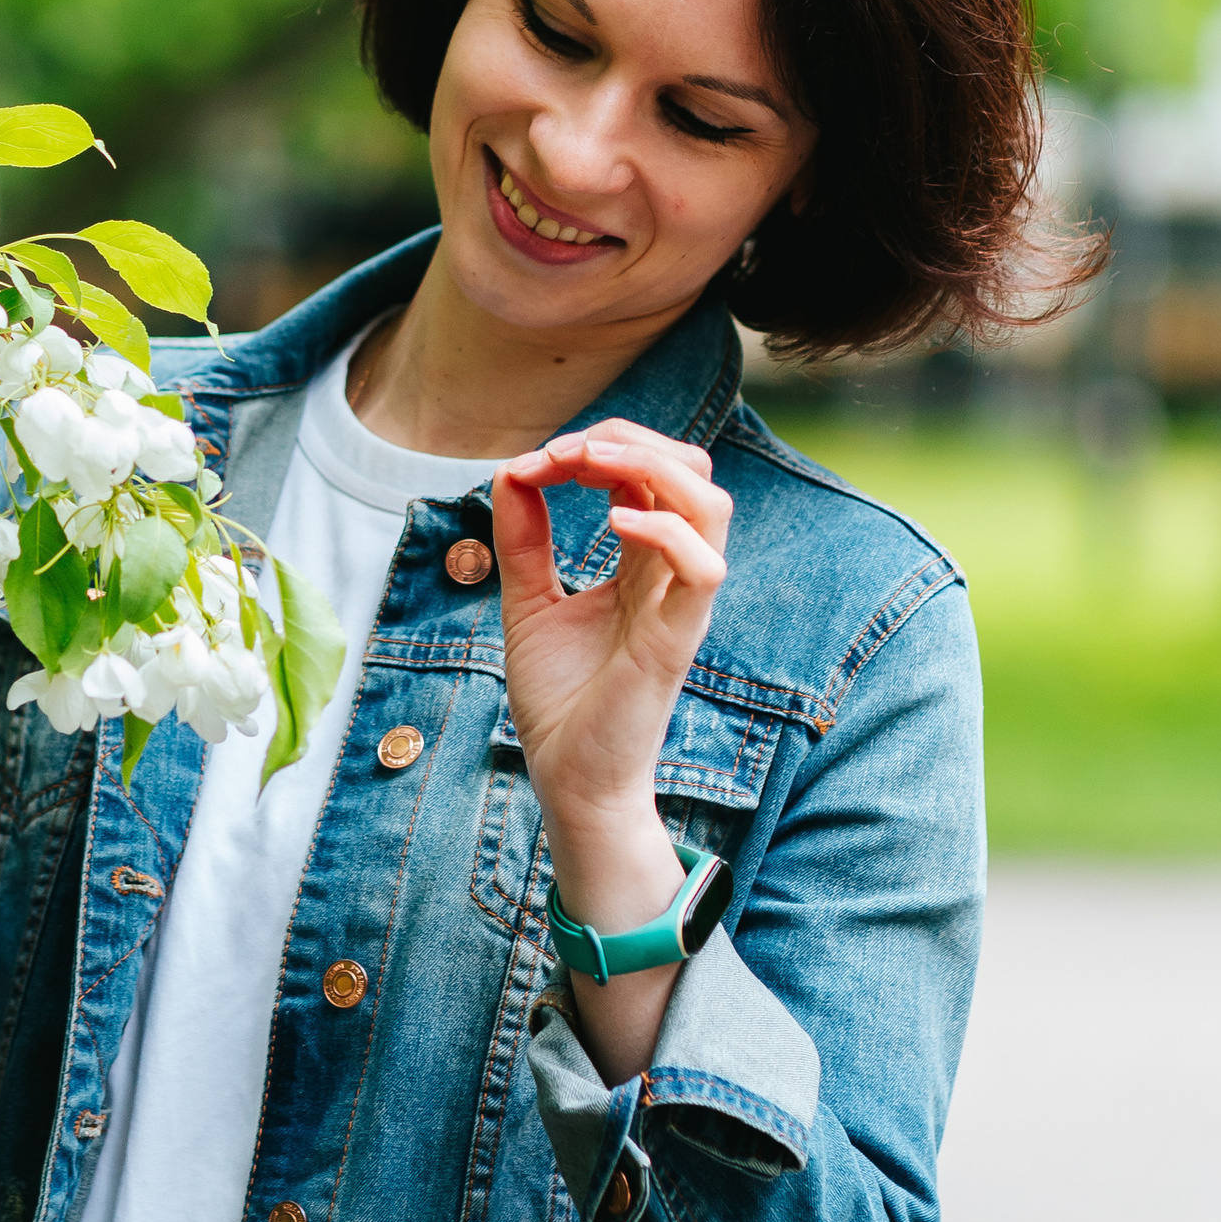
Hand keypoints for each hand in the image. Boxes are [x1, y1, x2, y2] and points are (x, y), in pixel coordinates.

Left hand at [492, 421, 730, 1072]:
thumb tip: (510, 471)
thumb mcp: (528, 602)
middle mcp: (670, 574)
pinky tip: (614, 523)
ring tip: (586, 468)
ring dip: (649, 466)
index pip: (649, 470)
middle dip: (627, 440)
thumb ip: (524, 538)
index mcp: (643, 561)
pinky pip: (704, 568)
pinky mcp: (676, 640)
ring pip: (710, 503)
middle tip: (562, 453)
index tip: (534, 463)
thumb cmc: (560, 699)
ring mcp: (680, 604)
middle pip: (690, 469)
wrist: (567, 780)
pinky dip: (665, 528)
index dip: (599, 446)